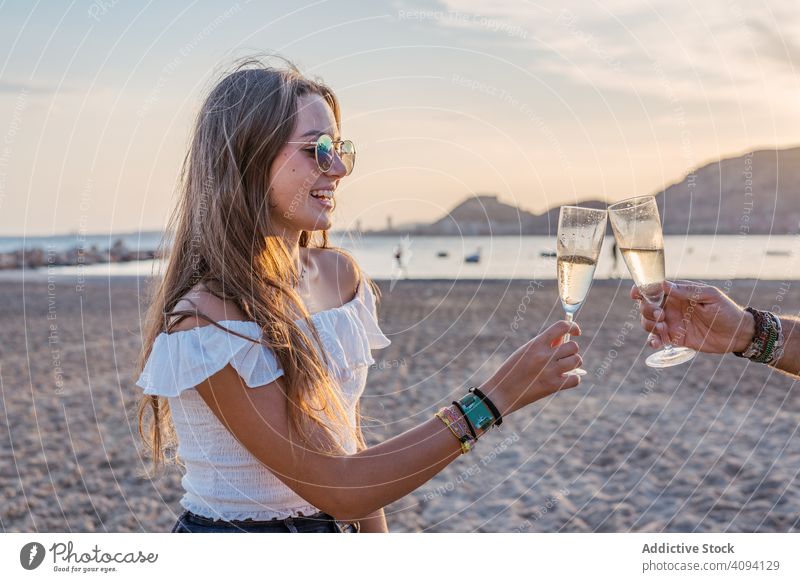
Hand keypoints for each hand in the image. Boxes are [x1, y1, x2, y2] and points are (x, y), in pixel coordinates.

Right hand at [482, 320, 582, 416]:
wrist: (501, 392)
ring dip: (574, 363)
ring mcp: (549, 371)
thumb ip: (544, 344)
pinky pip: (575, 379)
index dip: (573, 326)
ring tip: (565, 367)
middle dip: (571, 351)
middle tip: (563, 357)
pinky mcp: (553, 386)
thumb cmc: (513, 370)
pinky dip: (573, 379)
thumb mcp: (525, 351)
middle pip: (573, 346)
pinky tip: (564, 379)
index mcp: (536, 343)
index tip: (575, 332)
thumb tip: (565, 338)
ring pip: (577, 361)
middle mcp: (544, 355)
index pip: (562, 326)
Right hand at [631, 280, 754, 353]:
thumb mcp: (709, 296)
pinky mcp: (674, 338)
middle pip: (646, 306)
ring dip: (650, 325)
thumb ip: (687, 291)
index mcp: (678, 293)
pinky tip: (656, 343)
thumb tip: (664, 284)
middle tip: (660, 315)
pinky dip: (652, 341)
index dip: (642, 290)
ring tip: (664, 328)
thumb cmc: (726, 310)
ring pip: (648, 323)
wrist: (738, 334)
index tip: (636, 294)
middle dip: (647, 310)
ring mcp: (672, 323)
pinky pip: (657, 339)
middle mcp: (671, 307)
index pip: (654, 289)